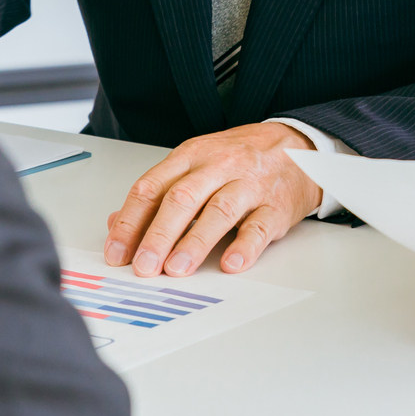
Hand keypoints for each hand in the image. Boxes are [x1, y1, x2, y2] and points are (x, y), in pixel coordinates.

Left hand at [104, 121, 322, 276]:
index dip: (131, 221)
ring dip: (194, 243)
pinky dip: (244, 247)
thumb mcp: (195, 165)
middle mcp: (218, 167)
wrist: (296, 146)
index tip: (117, 252)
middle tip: (143, 266)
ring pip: (218, 211)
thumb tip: (118, 224)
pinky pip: (259, 227)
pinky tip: (230, 264)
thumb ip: (158, 193)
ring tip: (176, 269)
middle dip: (158, 235)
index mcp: (192, 156)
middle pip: (182, 199)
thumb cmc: (240, 159)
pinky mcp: (276, 205)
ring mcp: (249, 185)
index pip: (152, 187)